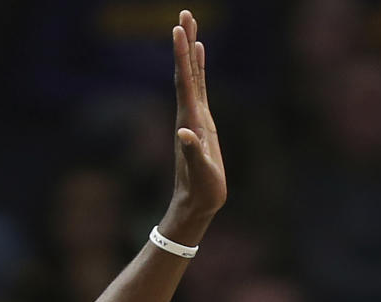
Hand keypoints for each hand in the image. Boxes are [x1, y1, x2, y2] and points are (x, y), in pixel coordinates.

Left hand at [160, 10, 225, 241]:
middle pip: (186, 72)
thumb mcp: (200, 173)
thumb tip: (184, 134)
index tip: (178, 30)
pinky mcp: (201, 123)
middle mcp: (189, 115)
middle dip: (185, 43)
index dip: (182, 57)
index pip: (185, 83)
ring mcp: (194, 117)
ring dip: (190, 50)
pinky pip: (199, 88)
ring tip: (189, 24)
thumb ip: (192, 153)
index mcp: (190, 121)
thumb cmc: (201, 191)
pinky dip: (198, 68)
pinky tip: (199, 53)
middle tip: (185, 13)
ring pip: (192, 76)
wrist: (195, 204)